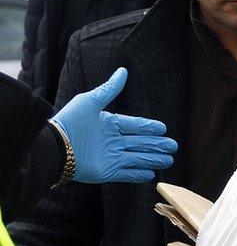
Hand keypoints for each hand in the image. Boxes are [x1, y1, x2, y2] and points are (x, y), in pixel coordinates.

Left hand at [52, 67, 177, 183]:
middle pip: (140, 143)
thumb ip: (109, 89)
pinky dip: (139, 174)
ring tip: (169, 161)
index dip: (149, 127)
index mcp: (109, 124)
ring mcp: (110, 158)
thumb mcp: (90, 101)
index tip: (163, 128)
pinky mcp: (107, 172)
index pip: (135, 126)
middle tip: (173, 146)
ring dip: (153, 159)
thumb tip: (123, 71)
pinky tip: (151, 174)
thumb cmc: (70, 122)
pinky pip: (127, 174)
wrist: (55, 147)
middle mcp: (112, 141)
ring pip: (138, 158)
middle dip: (157, 145)